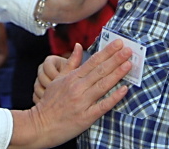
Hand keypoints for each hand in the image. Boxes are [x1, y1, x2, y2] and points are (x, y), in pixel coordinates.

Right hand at [9, 39, 130, 148]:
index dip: (107, 51)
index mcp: (72, 78)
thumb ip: (71, 63)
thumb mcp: (57, 79)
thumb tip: (78, 46)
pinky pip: (102, 105)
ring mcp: (82, 102)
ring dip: (117, 73)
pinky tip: (124, 89)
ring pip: (102, 85)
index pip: (93, 61)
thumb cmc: (49, 102)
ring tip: (129, 64)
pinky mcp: (86, 117)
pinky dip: (114, 97)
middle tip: (129, 49)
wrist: (40, 125)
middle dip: (115, 59)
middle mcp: (77, 87)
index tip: (118, 43)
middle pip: (100, 70)